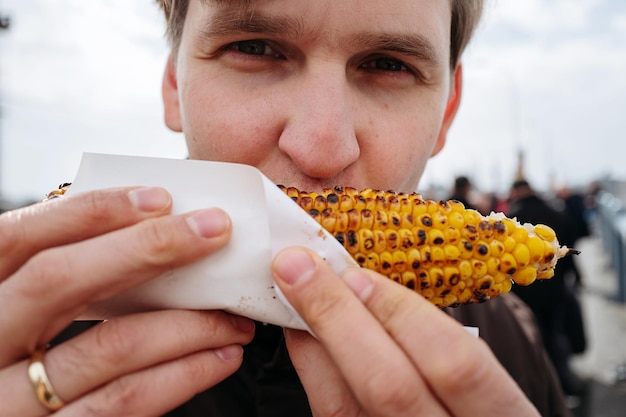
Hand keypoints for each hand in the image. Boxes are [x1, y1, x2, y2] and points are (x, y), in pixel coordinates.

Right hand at [0, 187, 254, 415]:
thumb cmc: (20, 365)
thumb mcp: (19, 316)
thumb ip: (58, 285)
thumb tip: (144, 236)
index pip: (17, 239)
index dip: (87, 213)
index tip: (159, 198)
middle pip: (58, 281)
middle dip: (147, 249)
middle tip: (215, 232)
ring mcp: (9, 401)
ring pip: (107, 345)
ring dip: (188, 324)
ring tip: (235, 315)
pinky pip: (121, 402)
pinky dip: (181, 376)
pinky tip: (218, 358)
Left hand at [272, 247, 539, 416]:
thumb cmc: (475, 407)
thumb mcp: (484, 382)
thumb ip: (441, 341)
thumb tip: (366, 280)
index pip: (457, 363)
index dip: (403, 313)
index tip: (359, 273)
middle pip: (388, 386)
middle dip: (336, 316)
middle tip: (297, 266)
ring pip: (344, 406)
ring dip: (311, 338)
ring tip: (289, 292)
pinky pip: (330, 414)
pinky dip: (310, 368)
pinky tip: (302, 336)